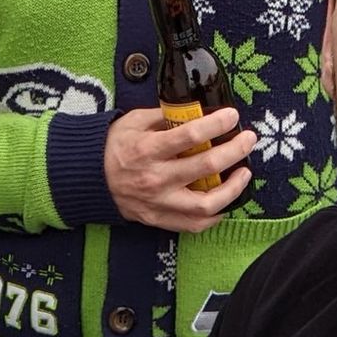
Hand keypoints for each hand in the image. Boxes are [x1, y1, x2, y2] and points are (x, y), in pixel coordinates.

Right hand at [105, 108, 255, 231]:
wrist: (88, 179)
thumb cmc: (113, 145)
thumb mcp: (134, 121)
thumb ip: (165, 116)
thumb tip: (196, 112)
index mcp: (147, 149)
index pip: (190, 135)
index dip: (217, 124)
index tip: (232, 115)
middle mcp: (155, 178)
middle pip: (206, 167)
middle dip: (235, 150)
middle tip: (248, 139)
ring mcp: (158, 203)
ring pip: (206, 204)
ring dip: (233, 188)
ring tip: (244, 173)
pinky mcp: (159, 219)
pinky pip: (194, 224)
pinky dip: (215, 214)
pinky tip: (225, 200)